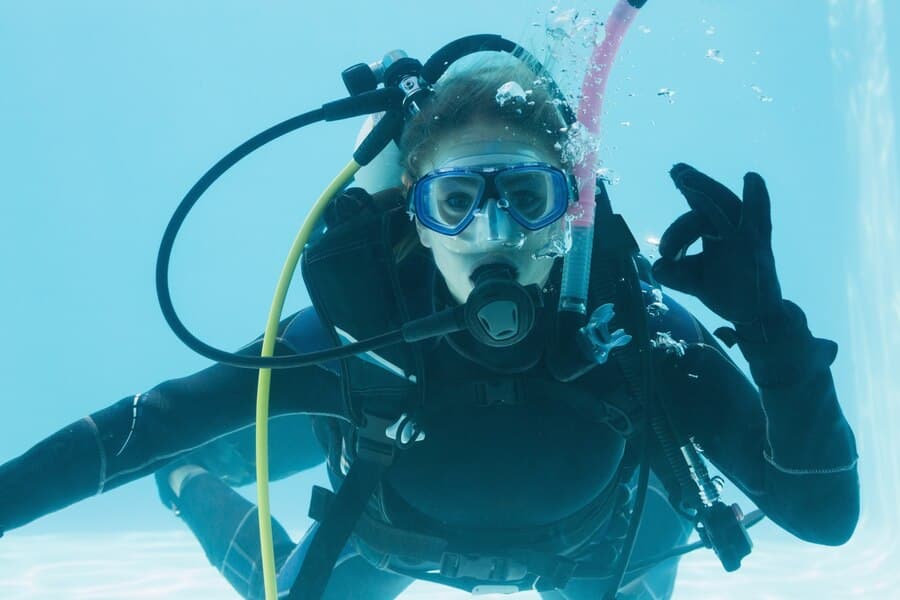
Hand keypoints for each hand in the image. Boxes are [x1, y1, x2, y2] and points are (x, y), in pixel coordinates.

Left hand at [652, 163, 784, 327]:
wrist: (754, 315)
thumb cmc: (724, 290)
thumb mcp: (690, 280)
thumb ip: (673, 272)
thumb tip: (657, 266)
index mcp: (715, 231)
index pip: (697, 211)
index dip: (684, 203)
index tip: (671, 193)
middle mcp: (731, 229)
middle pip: (713, 200)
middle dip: (696, 185)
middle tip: (677, 171)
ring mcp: (746, 237)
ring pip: (727, 208)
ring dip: (708, 191)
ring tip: (686, 179)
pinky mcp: (758, 250)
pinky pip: (759, 222)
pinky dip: (758, 200)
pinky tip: (751, 178)